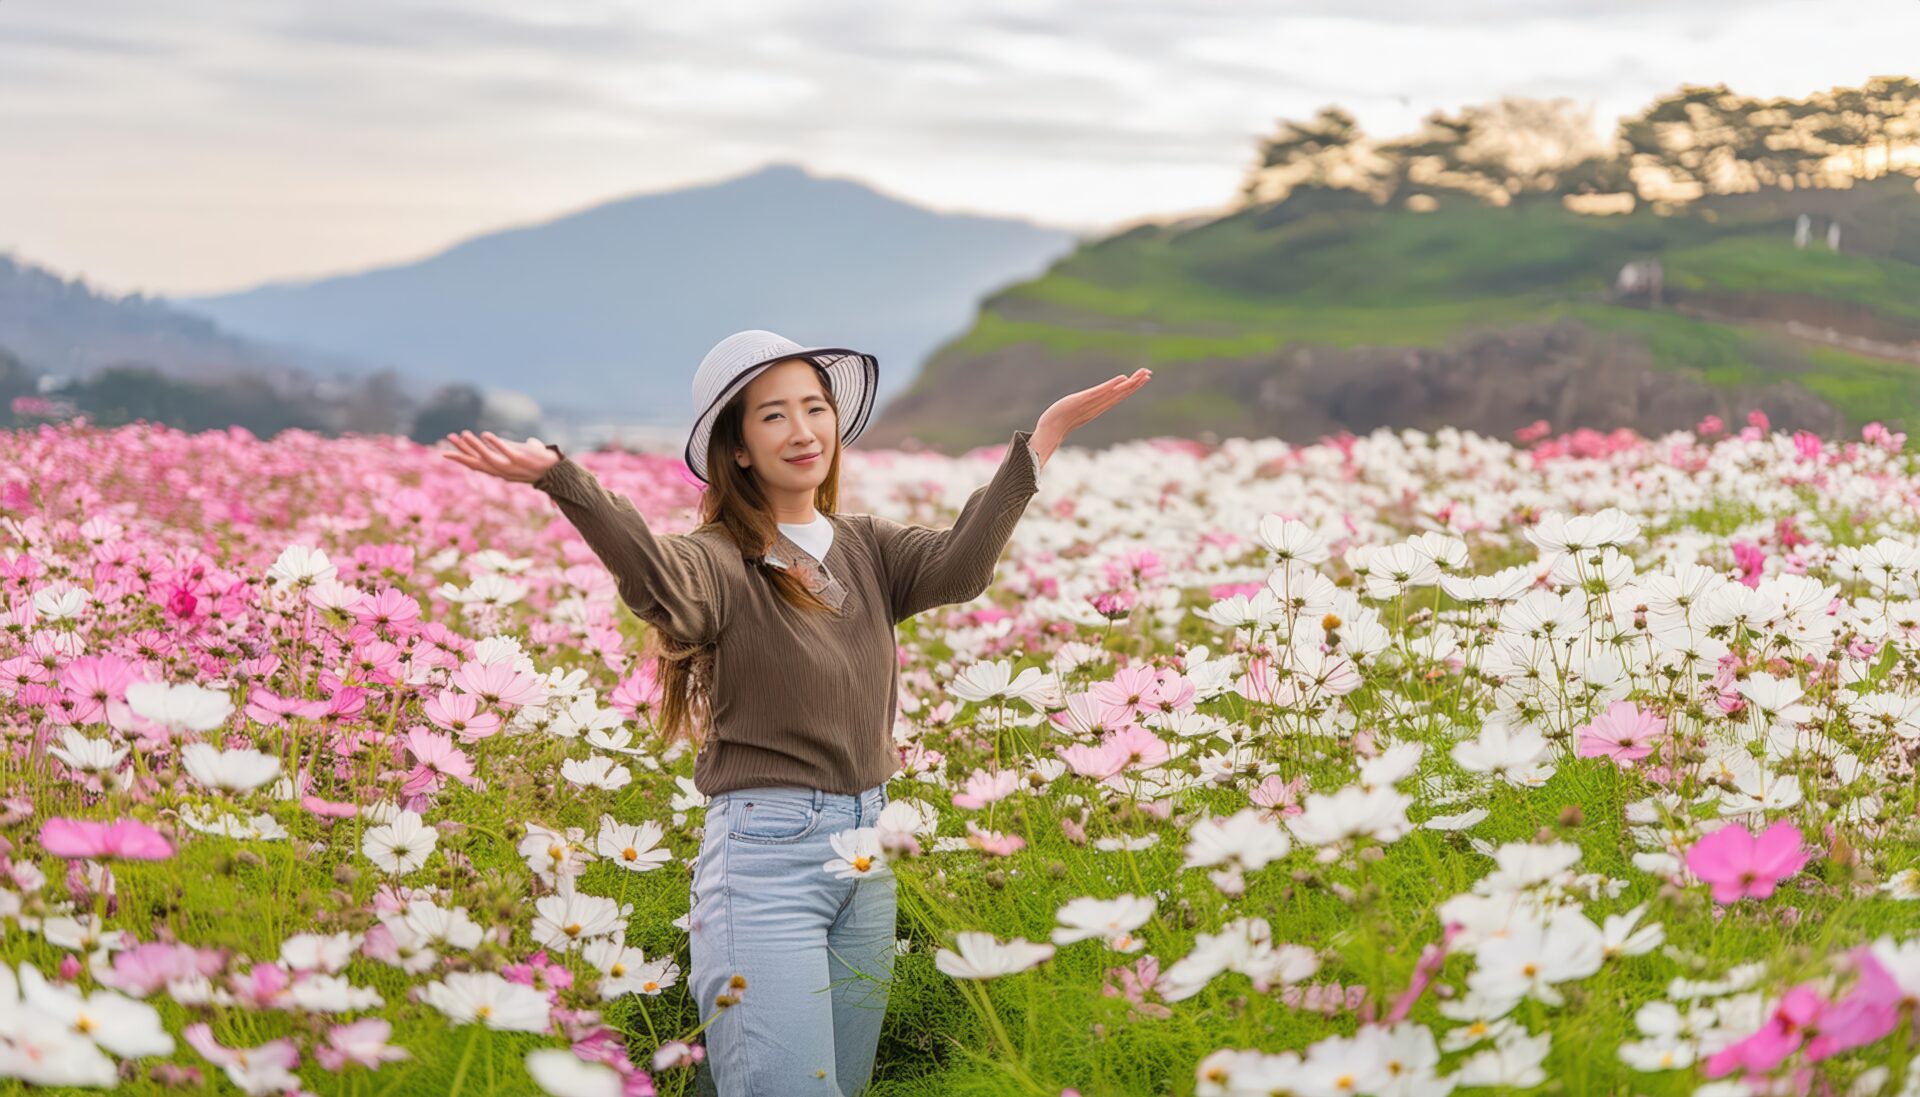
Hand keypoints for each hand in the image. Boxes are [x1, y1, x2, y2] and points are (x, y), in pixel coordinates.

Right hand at [441, 430, 560, 483]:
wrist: (560, 472)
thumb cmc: (543, 463)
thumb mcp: (528, 455)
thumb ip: (523, 448)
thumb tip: (528, 441)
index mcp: (501, 472)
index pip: (476, 465)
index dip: (461, 459)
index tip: (445, 453)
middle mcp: (503, 472)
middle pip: (477, 463)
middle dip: (461, 451)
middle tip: (448, 439)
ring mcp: (511, 467)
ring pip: (488, 457)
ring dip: (475, 446)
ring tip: (464, 434)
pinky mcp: (520, 460)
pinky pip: (505, 450)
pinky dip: (495, 442)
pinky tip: (485, 433)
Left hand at [1031, 368, 1151, 463]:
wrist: (1049, 430)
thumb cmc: (1060, 421)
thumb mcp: (1076, 410)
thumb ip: (1084, 407)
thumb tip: (1086, 403)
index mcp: (1098, 407)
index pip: (1119, 395)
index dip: (1132, 387)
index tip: (1145, 378)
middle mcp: (1099, 406)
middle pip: (1121, 393)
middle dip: (1136, 383)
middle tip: (1149, 373)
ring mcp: (1092, 403)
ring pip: (1115, 392)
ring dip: (1129, 383)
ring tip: (1142, 374)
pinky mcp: (1083, 400)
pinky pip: (1100, 392)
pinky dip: (1111, 386)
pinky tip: (1122, 378)